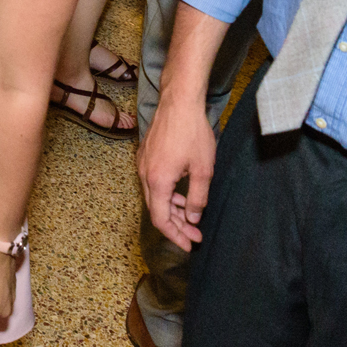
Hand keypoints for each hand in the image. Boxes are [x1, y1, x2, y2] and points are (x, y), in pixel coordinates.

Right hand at [136, 89, 217, 249]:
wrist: (179, 101)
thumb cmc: (192, 133)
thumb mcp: (203, 170)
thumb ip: (197, 198)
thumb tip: (193, 218)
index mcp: (158, 181)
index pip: (161, 219)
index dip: (175, 236)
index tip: (189, 245)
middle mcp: (145, 174)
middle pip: (157, 209)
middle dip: (176, 225)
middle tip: (195, 235)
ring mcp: (143, 163)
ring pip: (155, 195)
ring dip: (173, 209)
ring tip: (192, 216)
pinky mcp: (146, 154)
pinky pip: (154, 182)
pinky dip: (168, 194)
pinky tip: (183, 194)